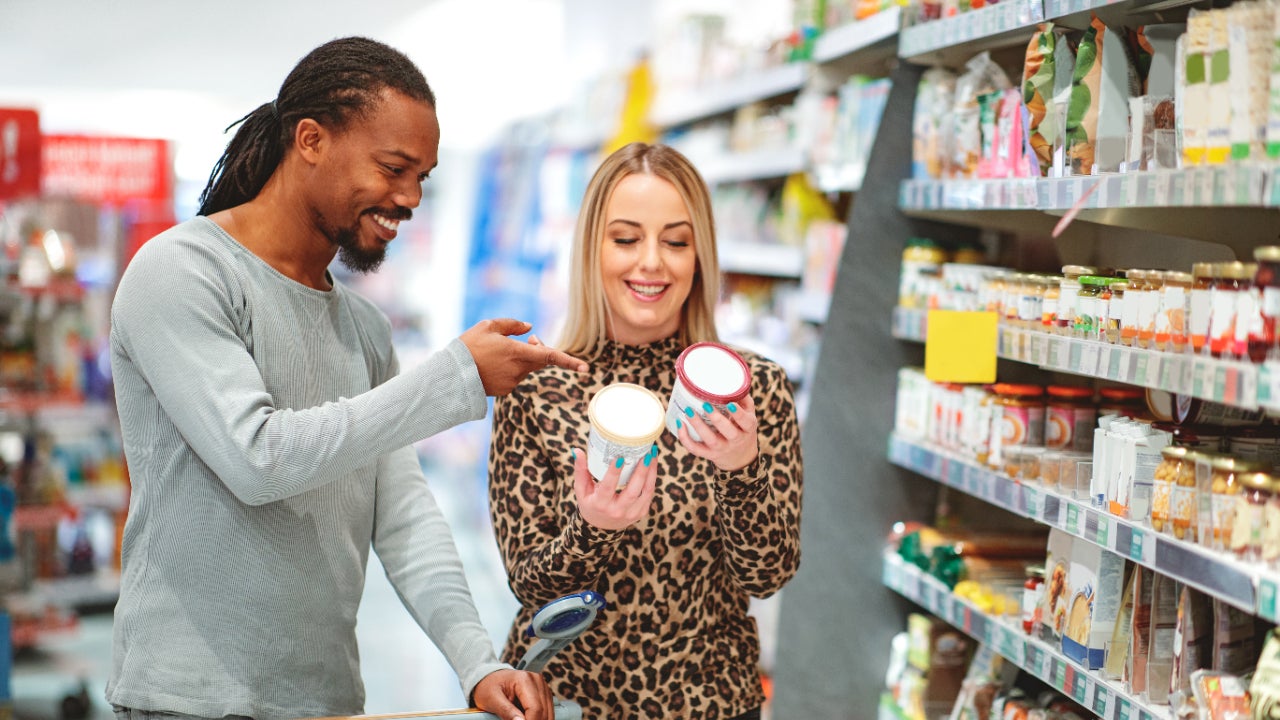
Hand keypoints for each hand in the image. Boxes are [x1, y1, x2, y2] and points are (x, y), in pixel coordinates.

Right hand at [460, 319, 587, 395]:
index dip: (569, 361)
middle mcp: (518, 370)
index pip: (549, 356)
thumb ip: (512, 325)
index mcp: (516, 353)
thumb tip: (530, 329)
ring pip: (527, 367)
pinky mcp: (506, 390)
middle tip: (530, 338)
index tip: (585, 368)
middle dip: (540, 349)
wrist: (451, 375)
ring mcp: (512, 382)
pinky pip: (516, 376)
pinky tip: (494, 364)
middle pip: (541, 359)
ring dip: (523, 357)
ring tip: (501, 350)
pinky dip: (512, 368)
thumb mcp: (488, 326)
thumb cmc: (469, 347)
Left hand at [472, 668, 553, 719]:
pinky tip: (527, 718)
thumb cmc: (488, 687)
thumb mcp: (492, 699)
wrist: (490, 679)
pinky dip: (539, 718)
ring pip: (548, 713)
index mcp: (524, 679)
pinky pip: (547, 711)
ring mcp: (542, 687)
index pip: (535, 708)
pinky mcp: (543, 693)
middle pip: (544, 712)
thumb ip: (506, 711)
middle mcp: (537, 681)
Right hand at [572, 446, 657, 530]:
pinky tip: (653, 464)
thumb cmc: (590, 503)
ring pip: (645, 492)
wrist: (600, 527)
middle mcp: (617, 510)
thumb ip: (580, 470)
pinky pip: (649, 494)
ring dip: (651, 472)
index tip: (620, 458)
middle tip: (645, 454)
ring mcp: (631, 513)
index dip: (614, 473)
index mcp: (600, 504)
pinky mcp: (641, 512)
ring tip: (653, 454)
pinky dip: (652, 478)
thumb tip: (577, 450)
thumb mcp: (581, 489)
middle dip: (641, 471)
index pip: (608, 487)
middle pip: (632, 491)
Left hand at [674, 393, 758, 471]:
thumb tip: (733, 382)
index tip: (729, 404)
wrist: (740, 457)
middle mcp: (736, 440)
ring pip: (710, 440)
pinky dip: (686, 439)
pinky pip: (696, 449)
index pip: (745, 422)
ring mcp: (722, 448)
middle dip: (717, 418)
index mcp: (748, 428)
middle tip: (705, 405)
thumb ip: (743, 400)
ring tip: (689, 411)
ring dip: (699, 426)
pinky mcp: (709, 454)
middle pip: (728, 431)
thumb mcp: (749, 416)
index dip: (738, 414)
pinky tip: (679, 424)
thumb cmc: (742, 430)